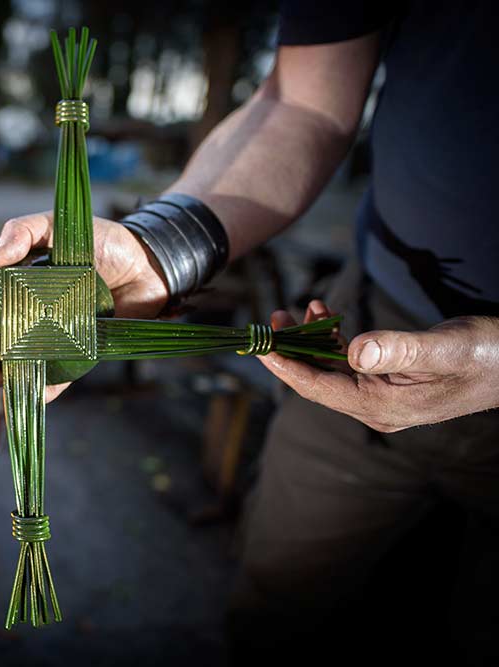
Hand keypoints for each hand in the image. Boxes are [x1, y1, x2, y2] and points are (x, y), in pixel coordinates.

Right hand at [0, 211, 169, 401]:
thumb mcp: (57, 224)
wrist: (148, 264)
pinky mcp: (75, 356)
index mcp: (15, 288)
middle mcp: (27, 317)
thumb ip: (23, 231)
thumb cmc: (100, 241)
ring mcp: (49, 339)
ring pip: (12, 365)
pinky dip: (41, 391)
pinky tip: (31, 394)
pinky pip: (54, 380)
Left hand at [258, 301, 498, 431]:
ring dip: (311, 339)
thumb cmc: (486, 355)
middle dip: (291, 349)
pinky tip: (325, 314)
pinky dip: (333, 338)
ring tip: (296, 309)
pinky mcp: (388, 382)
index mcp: (382, 406)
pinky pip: (348, 362)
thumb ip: (398, 350)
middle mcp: (375, 407)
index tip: (257, 347)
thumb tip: (354, 349)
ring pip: (330, 368)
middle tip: (273, 319)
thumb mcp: (443, 348)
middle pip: (317, 379)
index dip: (285, 366)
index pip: (318, 388)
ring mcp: (381, 396)